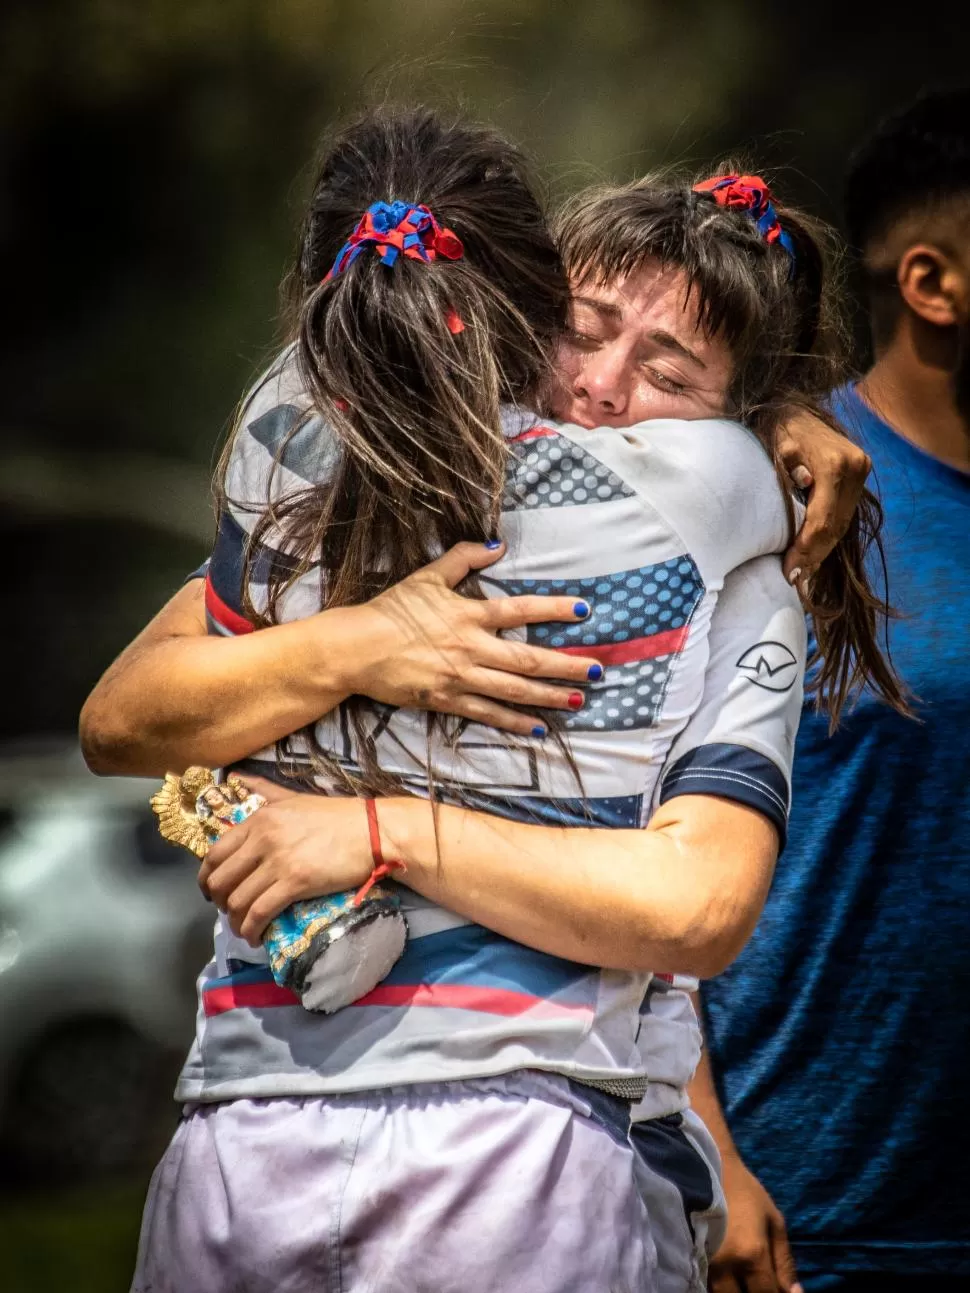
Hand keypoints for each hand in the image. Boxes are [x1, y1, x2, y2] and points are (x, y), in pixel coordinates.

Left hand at [198, 777, 374, 944]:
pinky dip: (252, 929)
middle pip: (221, 880)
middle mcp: (262, 839)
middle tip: (229, 910)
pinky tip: (256, 936)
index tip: (212, 890)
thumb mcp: (293, 797)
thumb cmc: (336, 816)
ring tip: (244, 928)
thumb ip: (262, 789)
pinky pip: (260, 912)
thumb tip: (235, 776)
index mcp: (259, 819)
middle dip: (219, 902)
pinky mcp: (295, 882)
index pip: (216, 853)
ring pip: (238, 900)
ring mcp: (278, 861)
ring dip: (236, 921)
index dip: (207, 877)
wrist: (372, 831)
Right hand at [343, 541, 600, 736]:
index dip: (555, 609)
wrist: (355, 648)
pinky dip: (515, 722)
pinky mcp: (448, 701)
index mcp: (468, 614)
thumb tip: (497, 543)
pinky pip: (488, 714)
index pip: (521, 609)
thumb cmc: (390, 610)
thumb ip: (463, 558)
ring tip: (580, 700)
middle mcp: (471, 647)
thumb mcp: (426, 576)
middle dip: (567, 665)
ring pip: (514, 691)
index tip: (585, 611)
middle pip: (528, 659)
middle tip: (599, 669)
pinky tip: (539, 728)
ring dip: (550, 696)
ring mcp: (461, 677)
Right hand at [709, 1153, 801, 1292]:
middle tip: (758, 1281)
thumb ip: (785, 1262)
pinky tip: (727, 1275)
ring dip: (735, 1289)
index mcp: (752, 1255)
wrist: (707, 1165)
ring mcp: (704, 1263)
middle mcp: (726, 1266)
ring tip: (742, 1276)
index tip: (778, 1289)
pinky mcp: (690, 1257)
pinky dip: (718, 1285)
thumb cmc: (743, 1190)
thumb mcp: (774, 1220)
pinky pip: (706, 1284)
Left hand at [775, 410, 870, 584]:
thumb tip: (801, 498)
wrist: (792, 404)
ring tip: (804, 571)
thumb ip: (787, 473)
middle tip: (795, 578)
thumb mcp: (775, 450)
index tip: (790, 571)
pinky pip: (846, 512)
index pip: (822, 520)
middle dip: (815, 556)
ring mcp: (861, 469)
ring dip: (823, 550)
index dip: (806, 550)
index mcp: (833, 464)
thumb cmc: (775, 429)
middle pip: (836, 526)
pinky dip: (830, 534)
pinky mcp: (861, 471)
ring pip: (844, 522)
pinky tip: (815, 551)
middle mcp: (854, 467)